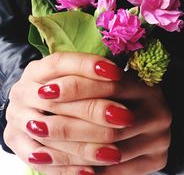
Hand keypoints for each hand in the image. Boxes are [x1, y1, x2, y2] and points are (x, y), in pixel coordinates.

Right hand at [4, 52, 127, 174]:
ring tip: (114, 152)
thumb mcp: (70, 76)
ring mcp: (17, 116)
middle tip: (125, 118)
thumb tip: (116, 75)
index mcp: (37, 69)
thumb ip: (88, 76)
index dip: (88, 67)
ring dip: (84, 144)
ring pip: (51, 132)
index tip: (117, 73)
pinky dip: (66, 168)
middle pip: (58, 99)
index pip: (61, 63)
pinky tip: (90, 173)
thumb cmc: (60, 88)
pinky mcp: (15, 141)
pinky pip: (40, 159)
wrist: (30, 105)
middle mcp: (22, 90)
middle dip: (94, 109)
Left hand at [33, 70, 171, 174]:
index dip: (76, 88)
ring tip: (42, 149)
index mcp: (147, 86)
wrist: (148, 116)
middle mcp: (159, 111)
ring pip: (110, 150)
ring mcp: (161, 139)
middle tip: (37, 125)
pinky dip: (88, 171)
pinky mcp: (158, 160)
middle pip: (108, 120)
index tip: (45, 91)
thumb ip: (88, 79)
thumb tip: (50, 89)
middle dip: (68, 125)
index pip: (109, 85)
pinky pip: (117, 172)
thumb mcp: (108, 82)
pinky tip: (66, 167)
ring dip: (73, 152)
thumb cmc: (119, 97)